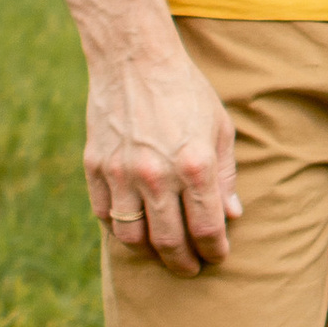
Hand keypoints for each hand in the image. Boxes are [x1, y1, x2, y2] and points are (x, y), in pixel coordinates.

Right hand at [84, 44, 240, 274]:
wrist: (135, 58)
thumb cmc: (185, 91)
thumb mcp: (219, 127)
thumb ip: (226, 174)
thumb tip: (232, 215)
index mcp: (194, 165)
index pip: (206, 229)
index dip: (214, 250)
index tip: (217, 256)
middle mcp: (157, 175)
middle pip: (169, 242)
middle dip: (184, 262)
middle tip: (190, 268)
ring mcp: (121, 173)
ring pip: (133, 237)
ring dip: (150, 251)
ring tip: (162, 251)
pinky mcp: (95, 167)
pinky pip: (105, 215)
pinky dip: (120, 227)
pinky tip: (134, 226)